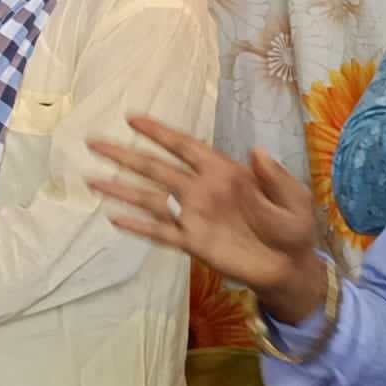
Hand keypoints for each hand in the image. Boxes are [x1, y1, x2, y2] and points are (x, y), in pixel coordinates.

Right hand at [88, 115, 325, 324]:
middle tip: (95, 141)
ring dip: (121, 189)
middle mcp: (200, 189)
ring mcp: (193, 215)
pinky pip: (160, 231)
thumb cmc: (292, 227)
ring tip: (92, 180)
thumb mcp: (293, 200)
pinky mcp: (191, 242)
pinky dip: (138, 225)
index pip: (185, 147)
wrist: (288, 267)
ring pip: (150, 198)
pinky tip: (115, 218)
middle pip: (156, 168)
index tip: (132, 118)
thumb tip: (256, 150)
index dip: (159, 132)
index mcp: (222, 172)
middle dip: (125, 154)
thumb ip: (274, 177)